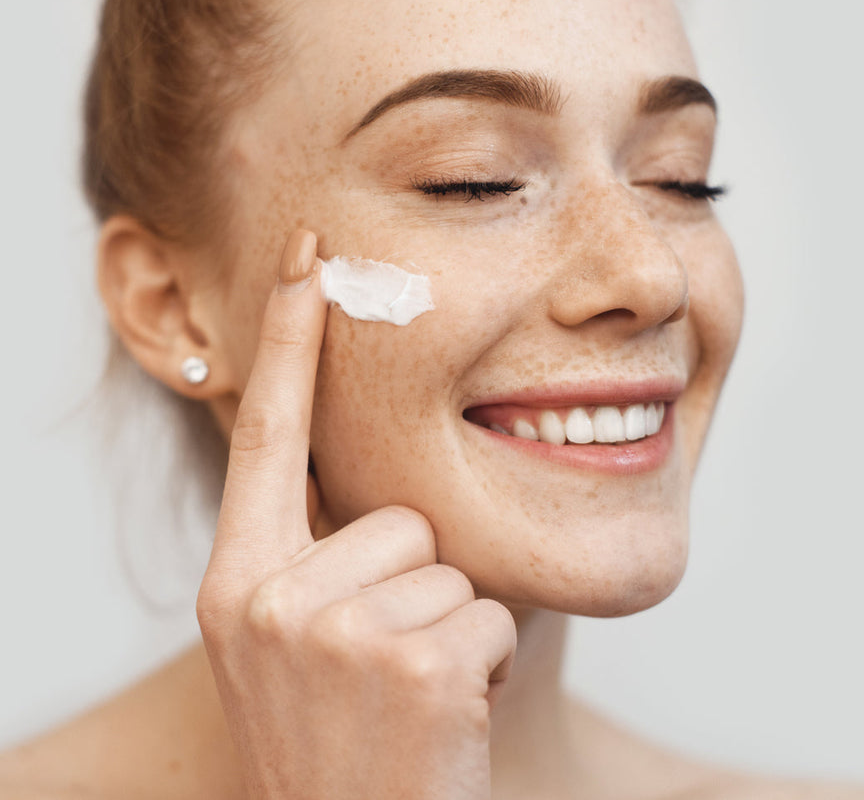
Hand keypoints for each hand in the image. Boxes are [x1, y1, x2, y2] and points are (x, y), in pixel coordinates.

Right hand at [196, 229, 516, 799]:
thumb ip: (319, 557)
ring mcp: (335, 629)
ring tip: (408, 700)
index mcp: (238, 581)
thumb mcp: (298, 648)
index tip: (309, 254)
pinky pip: (487, 613)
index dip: (288, 340)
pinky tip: (442, 718)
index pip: (266, 434)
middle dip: (412, 586)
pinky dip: (483, 662)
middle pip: (395, 515)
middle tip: (385, 672)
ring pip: (446, 566)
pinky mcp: (411, 659)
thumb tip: (377, 485)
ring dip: (446, 630)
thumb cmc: (341, 746)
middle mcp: (269, 595)